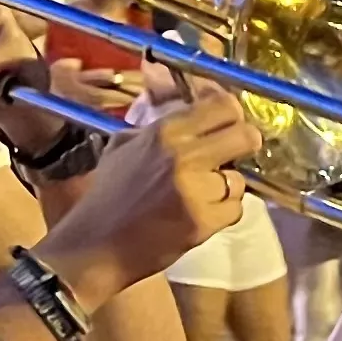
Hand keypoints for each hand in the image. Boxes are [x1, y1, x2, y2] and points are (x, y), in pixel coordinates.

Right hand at [43, 81, 263, 304]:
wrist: (96, 243)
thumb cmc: (109, 192)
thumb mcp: (125, 144)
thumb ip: (159, 121)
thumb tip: (184, 96)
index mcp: (165, 132)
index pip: (223, 106)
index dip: (231, 113)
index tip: (229, 120)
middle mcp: (184, 156)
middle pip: (245, 136)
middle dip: (243, 144)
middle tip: (232, 154)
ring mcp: (196, 191)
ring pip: (238, 179)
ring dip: (225, 186)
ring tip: (203, 194)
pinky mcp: (203, 222)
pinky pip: (234, 209)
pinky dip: (221, 213)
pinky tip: (199, 215)